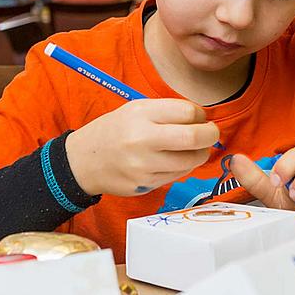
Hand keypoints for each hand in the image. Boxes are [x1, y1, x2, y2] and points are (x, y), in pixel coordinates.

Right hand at [65, 99, 218, 196]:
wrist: (83, 161)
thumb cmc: (115, 131)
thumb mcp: (136, 109)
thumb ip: (168, 111)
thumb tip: (203, 118)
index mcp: (140, 114)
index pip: (187, 112)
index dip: (200, 114)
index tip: (199, 117)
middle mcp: (141, 139)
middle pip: (193, 138)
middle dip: (210, 135)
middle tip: (211, 133)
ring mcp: (143, 165)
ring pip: (190, 161)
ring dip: (201, 153)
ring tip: (195, 148)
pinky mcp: (145, 184)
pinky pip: (178, 175)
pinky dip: (184, 167)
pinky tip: (176, 160)